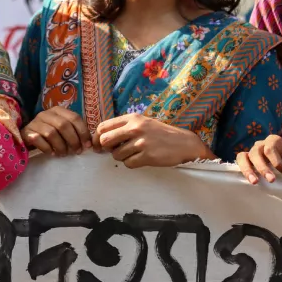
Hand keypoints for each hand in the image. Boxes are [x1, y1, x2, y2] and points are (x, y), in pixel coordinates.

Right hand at [22, 107, 90, 155]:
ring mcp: (35, 122)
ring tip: (63, 154)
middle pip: (63, 125)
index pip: (74, 117)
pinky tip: (52, 153)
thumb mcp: (61, 129)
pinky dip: (48, 148)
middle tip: (76, 151)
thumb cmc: (47, 135)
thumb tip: (88, 143)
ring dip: (61, 146)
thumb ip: (73, 131)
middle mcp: (46, 114)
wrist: (25, 137)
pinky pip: (39, 140)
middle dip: (73, 140)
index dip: (83, 132)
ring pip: (52, 133)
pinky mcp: (27, 132)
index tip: (87, 145)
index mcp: (58, 110)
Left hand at [94, 114, 210, 168]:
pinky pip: (128, 164)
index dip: (97, 137)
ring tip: (133, 154)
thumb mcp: (142, 123)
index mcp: (132, 118)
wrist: (184, 143)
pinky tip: (140, 159)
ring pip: (116, 155)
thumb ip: (124, 127)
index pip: (103, 126)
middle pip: (105, 140)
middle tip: (113, 151)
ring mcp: (141, 142)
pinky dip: (131, 163)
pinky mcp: (147, 156)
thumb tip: (102, 138)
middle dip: (106, 148)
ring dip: (122, 157)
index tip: (98, 145)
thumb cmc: (160, 133)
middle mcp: (135, 128)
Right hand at [236, 135, 281, 183]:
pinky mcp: (245, 159)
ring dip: (249, 170)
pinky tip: (250, 180)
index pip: (271, 149)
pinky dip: (243, 169)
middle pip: (257, 152)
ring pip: (244, 157)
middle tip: (271, 180)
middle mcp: (260, 144)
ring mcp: (251, 151)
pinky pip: (239, 161)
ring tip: (255, 182)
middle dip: (263, 167)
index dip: (278, 162)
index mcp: (273, 140)